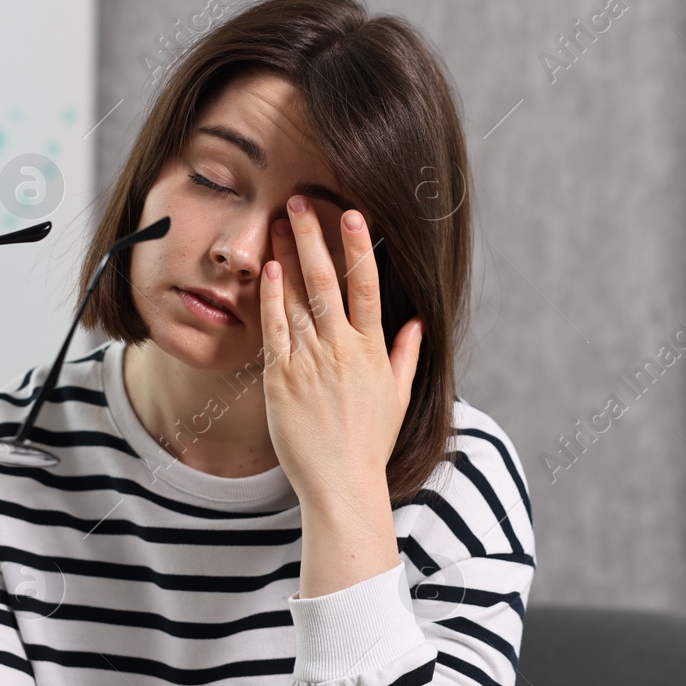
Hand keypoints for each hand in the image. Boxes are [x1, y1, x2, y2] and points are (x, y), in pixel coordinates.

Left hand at [259, 195, 422, 506]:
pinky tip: (268, 270)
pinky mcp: (282, 379)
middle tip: (300, 201)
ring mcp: (310, 362)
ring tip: (276, 222)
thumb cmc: (369, 443)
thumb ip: (406, 355)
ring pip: (298, 298)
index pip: (367, 287)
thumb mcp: (397, 397)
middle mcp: (341, 349)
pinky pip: (275, 329)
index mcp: (372, 350)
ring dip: (287, 256)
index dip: (358, 246)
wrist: (340, 483)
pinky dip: (272, 298)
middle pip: (327, 281)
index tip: (350, 214)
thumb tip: (416, 322)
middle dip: (312, 237)